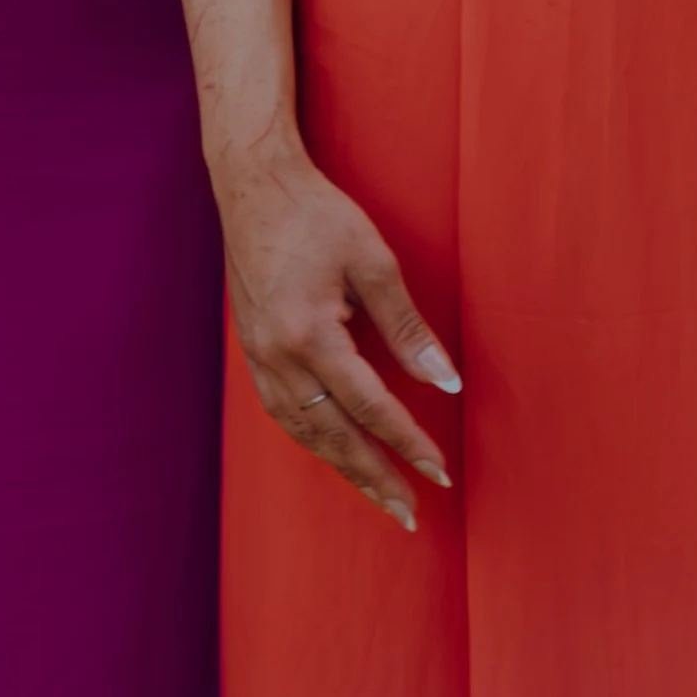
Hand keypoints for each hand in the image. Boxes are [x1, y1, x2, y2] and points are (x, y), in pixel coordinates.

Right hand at [215, 138, 459, 531]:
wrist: (253, 183)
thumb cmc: (316, 213)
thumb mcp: (372, 261)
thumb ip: (407, 327)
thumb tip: (445, 381)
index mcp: (309, 333)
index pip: (369, 405)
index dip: (408, 442)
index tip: (440, 472)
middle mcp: (278, 355)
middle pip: (332, 435)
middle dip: (374, 477)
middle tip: (410, 514)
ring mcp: (258, 355)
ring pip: (302, 432)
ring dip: (342, 467)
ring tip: (378, 493)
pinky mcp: (251, 348)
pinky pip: (283, 412)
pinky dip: (312, 439)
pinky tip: (333, 448)